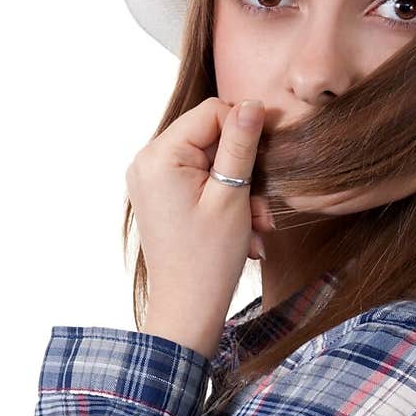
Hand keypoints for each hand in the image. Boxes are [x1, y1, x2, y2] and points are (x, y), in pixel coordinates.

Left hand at [125, 97, 273, 357]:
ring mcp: (151, 181)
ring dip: (240, 190)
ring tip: (254, 226)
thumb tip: (252, 103)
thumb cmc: (209, 259)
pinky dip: (225, 201)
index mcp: (159, 156)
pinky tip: (242, 232)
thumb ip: (241, 144)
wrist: (186, 311)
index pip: (212, 112)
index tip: (268, 161)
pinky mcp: (160, 198)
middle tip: (261, 207)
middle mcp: (147, 162)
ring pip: (210, 162)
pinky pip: (200, 182)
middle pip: (211, 136)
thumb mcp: (232, 195)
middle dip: (243, 169)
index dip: (246, 130)